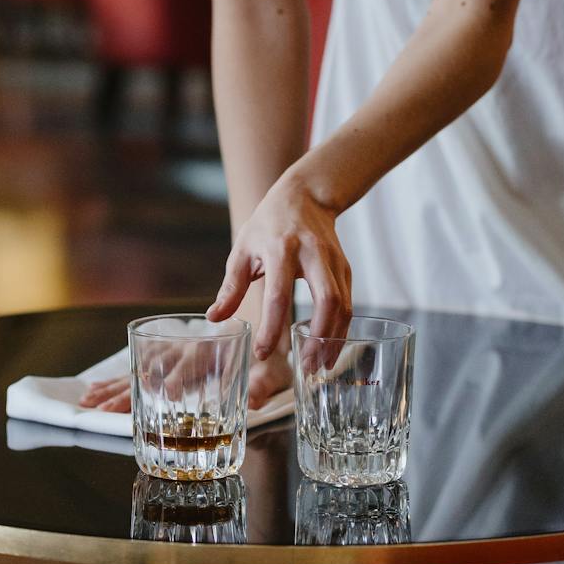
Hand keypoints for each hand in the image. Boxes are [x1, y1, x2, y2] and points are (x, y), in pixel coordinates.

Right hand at [80, 345, 291, 414]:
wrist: (255, 321)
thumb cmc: (264, 354)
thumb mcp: (271, 368)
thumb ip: (262, 383)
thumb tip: (253, 400)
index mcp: (208, 351)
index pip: (189, 363)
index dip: (178, 378)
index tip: (168, 394)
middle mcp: (184, 350)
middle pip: (153, 368)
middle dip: (132, 388)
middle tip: (109, 408)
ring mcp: (169, 355)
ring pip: (136, 370)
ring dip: (113, 386)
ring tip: (89, 401)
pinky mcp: (161, 360)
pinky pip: (133, 372)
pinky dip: (112, 382)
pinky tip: (93, 392)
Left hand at [206, 168, 351, 358]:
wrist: (305, 195)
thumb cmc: (268, 224)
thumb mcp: (243, 247)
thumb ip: (231, 286)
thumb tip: (214, 318)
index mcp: (281, 248)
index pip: (278, 294)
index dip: (271, 327)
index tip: (261, 353)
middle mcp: (312, 253)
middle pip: (326, 300)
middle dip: (318, 338)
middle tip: (306, 368)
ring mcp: (334, 260)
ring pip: (343, 305)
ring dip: (334, 340)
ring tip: (320, 367)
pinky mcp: (346, 268)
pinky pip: (348, 303)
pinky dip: (341, 330)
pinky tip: (329, 349)